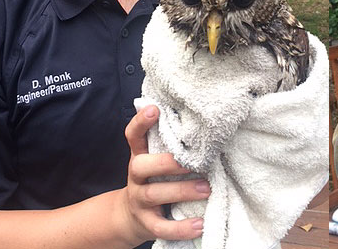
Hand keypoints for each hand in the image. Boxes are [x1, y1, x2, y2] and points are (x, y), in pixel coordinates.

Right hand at [119, 105, 210, 244]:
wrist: (131, 216)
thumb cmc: (154, 179)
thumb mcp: (155, 159)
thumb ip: (170, 144)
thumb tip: (201, 120)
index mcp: (140, 156)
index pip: (134, 136)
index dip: (141, 122)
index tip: (154, 108)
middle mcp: (136, 176)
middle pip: (141, 166)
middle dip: (167, 163)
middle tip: (193, 162)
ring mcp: (139, 200)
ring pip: (155, 194)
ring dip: (182, 191)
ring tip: (206, 189)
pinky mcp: (147, 223)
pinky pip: (161, 227)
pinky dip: (181, 228)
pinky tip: (200, 225)